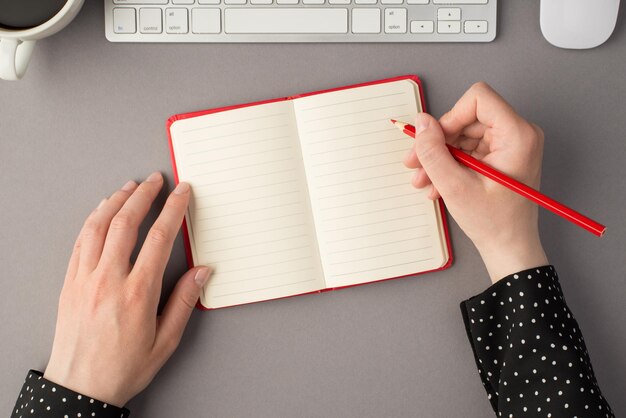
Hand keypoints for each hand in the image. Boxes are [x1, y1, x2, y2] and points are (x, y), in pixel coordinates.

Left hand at [44, 172, 211, 406]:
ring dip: (115, 201)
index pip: (158, 238)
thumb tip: (202, 271)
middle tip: (155, 180)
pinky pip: (80, 242)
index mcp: (137, 293)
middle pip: (126, 223)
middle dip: (143, 195)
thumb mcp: (165, 341)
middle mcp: (109, 280)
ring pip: (98, 227)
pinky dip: (92, 220)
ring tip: (129, 187)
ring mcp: (85, 279)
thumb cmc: (123, 368)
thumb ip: (184, 302)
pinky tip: (101, 212)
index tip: (181, 192)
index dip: (173, 209)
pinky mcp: (70, 283)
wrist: (79, 387)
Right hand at [403, 82, 547, 281]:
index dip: (450, 117)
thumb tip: (421, 122)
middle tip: (415, 163)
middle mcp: (518, 134)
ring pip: (463, 134)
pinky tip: (436, 184)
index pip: (478, 98)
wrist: (509, 248)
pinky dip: (449, 164)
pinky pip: (468, 148)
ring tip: (424, 180)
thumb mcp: (455, 186)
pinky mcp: (501, 155)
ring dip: (439, 156)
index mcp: (518, 135)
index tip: (434, 142)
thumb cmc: (494, 222)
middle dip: (438, 142)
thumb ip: (433, 152)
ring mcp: (510, 144)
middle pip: (467, 118)